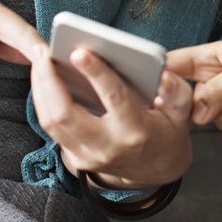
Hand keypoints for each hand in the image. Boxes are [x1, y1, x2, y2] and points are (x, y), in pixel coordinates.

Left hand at [31, 45, 194, 188]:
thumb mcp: (182, 112)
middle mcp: (106, 146)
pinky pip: (51, 127)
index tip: (80, 52)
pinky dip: (43, 100)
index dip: (96, 74)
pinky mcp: (74, 158)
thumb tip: (162, 75)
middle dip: (49, 80)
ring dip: (40, 87)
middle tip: (42, 51)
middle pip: (64, 114)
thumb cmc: (167, 132)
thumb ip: (175, 91)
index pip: (113, 99)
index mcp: (136, 131)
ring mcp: (87, 156)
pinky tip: (43, 78)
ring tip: (38, 59)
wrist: (155, 170)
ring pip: (50, 121)